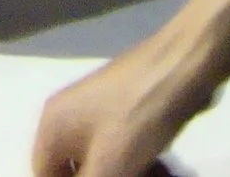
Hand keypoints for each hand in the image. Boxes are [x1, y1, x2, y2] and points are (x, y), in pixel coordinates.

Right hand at [32, 25, 216, 176]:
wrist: (185, 63)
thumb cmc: (139, 114)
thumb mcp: (109, 166)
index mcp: (53, 126)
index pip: (44, 175)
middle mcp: (68, 117)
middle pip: (77, 170)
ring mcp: (99, 112)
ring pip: (104, 162)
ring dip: (127, 176)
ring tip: (156, 175)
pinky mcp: (127, 111)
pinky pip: (122, 150)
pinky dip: (139, 166)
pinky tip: (161, 167)